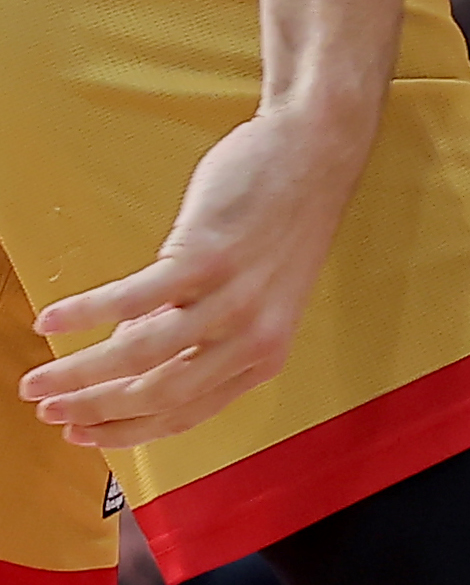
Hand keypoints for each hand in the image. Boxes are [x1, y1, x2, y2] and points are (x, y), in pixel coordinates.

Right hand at [25, 103, 380, 451]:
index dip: (126, 431)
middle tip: (49, 413)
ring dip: (77, 373)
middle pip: (158, 395)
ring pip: (138, 356)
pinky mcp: (207, 258)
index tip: (83, 434)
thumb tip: (127, 355)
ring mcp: (232, 298)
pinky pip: (131, 300)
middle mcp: (254, 334)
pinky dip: (84, 313)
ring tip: (37, 380)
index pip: (185, 413)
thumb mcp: (254, 293)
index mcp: (266, 353)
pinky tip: (51, 319)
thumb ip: (197, 332)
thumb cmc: (283, 216)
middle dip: (93, 411)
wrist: (318, 149)